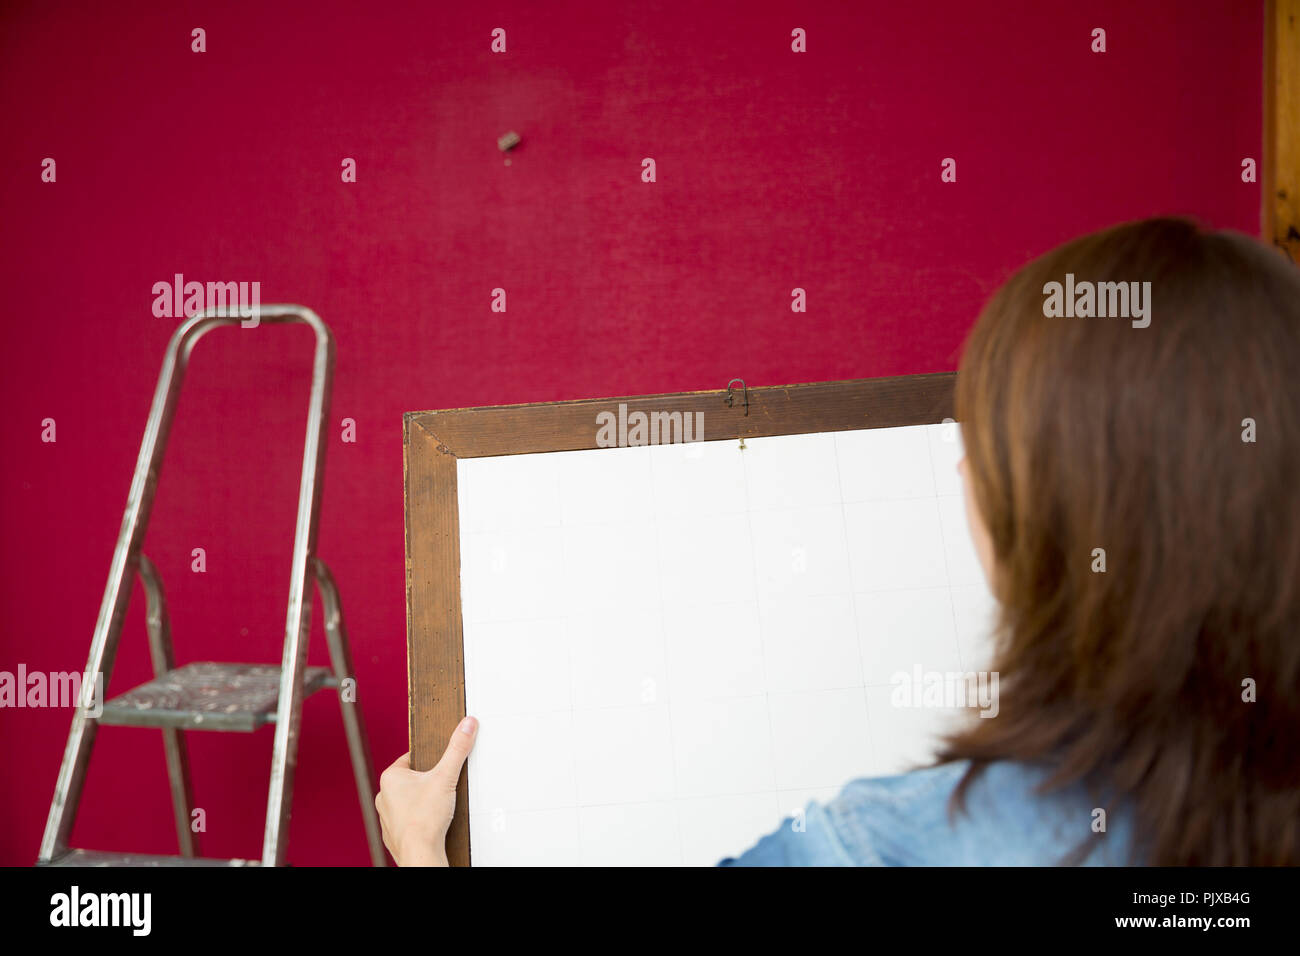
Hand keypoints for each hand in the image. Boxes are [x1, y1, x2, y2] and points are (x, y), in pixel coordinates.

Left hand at [376, 716, 477, 865]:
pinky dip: (419, 820)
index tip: (439, 766)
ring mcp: (387, 816)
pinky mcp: (394, 833)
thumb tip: (466, 726)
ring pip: (408, 801)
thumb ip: (457, 749)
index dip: (429, 761)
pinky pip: (407, 820)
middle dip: (427, 782)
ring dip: (422, 801)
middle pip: (411, 780)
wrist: (420, 853)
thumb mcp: (446, 776)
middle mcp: (383, 796)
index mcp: (391, 777)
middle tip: (441, 787)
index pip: (411, 758)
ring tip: (437, 807)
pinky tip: (431, 822)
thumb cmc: (424, 819)